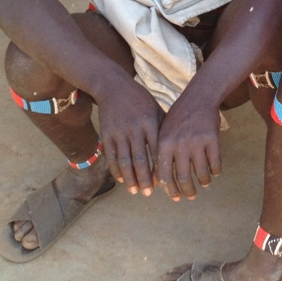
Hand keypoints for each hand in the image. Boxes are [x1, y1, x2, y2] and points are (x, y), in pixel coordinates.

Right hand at [97, 76, 164, 195]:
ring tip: (135, 191)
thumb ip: (164, 128)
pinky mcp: (106, 134)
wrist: (113, 87)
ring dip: (130, 178)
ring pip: (124, 161)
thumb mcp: (156, 109)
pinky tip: (122, 179)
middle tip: (149, 193)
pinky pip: (110, 156)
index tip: (165, 182)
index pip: (157, 151)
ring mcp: (118, 132)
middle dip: (144, 179)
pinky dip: (116, 169)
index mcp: (150, 123)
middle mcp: (134, 129)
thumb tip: (176, 149)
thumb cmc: (140, 99)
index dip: (160, 168)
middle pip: (139, 160)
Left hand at [153, 90, 221, 200]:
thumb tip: (159, 181)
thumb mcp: (163, 131)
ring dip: (203, 182)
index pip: (164, 174)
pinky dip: (215, 171)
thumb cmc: (179, 117)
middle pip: (183, 178)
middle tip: (191, 196)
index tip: (175, 198)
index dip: (170, 189)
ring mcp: (197, 142)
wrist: (199, 97)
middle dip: (188, 191)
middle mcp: (179, 144)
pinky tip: (214, 172)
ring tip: (204, 183)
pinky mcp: (213, 139)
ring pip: (201, 173)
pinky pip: (215, 163)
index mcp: (164, 143)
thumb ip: (160, 153)